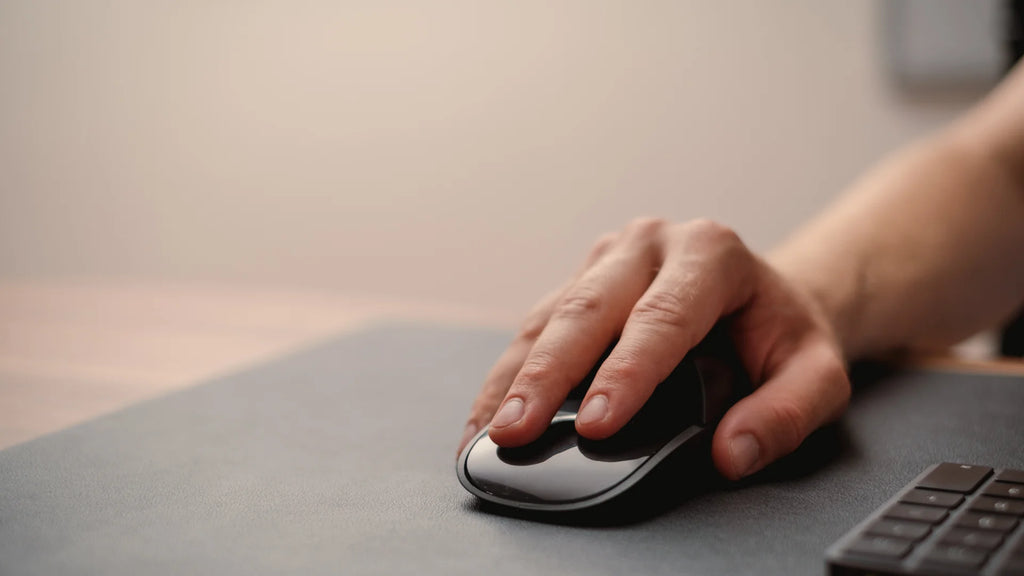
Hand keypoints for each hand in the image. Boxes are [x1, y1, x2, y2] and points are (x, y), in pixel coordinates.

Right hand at [457, 218, 849, 479]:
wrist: (762, 296)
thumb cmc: (781, 334)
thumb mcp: (817, 374)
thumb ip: (786, 415)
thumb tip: (732, 454)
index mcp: (710, 253)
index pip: (662, 318)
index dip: (625, 374)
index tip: (597, 424)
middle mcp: (650, 244)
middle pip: (588, 311)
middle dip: (546, 377)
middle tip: (517, 430)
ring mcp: (608, 258)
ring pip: (550, 316)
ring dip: (514, 376)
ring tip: (489, 430)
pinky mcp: (579, 280)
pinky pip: (537, 324)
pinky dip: (509, 372)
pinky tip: (489, 411)